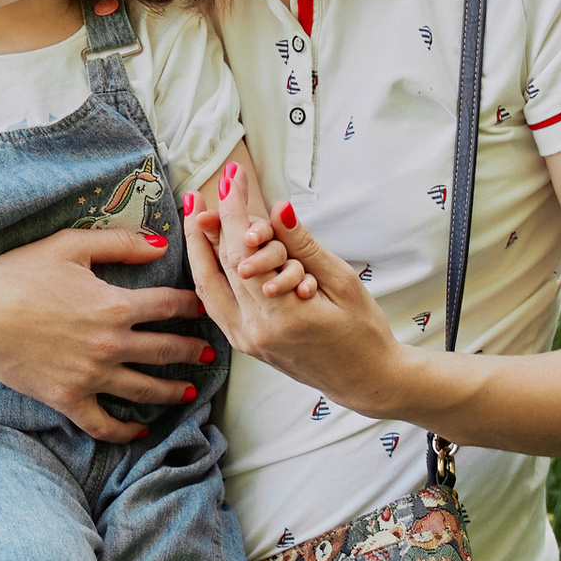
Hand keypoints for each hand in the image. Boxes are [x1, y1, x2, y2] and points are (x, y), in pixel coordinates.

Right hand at [0, 223, 208, 441]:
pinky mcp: (68, 399)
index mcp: (115, 305)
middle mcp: (110, 344)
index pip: (170, 307)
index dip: (193, 306)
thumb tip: (161, 245)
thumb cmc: (19, 273)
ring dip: (173, 390)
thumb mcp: (70, 245)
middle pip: (167, 351)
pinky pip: (105, 424)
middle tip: (208, 353)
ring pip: (145, 390)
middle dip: (193, 351)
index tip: (203, 308)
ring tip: (189, 391)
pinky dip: (126, 431)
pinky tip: (141, 430)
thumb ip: (120, 244)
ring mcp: (91, 376)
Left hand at [186, 193, 415, 416]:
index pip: (244, 252)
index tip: (233, 179)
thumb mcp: (342, 282)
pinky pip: (215, 302)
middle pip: (217, 266)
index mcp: (283, 315)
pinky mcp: (244, 343)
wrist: (364, 381)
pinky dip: (207, 270)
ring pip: (206, 285)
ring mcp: (245, 341)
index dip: (235, 210)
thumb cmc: (363, 332)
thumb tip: (277, 209)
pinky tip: (205, 247)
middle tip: (206, 189)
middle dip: (210, 222)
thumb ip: (304, 246)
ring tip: (196, 211)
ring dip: (197, 245)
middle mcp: (255, 331)